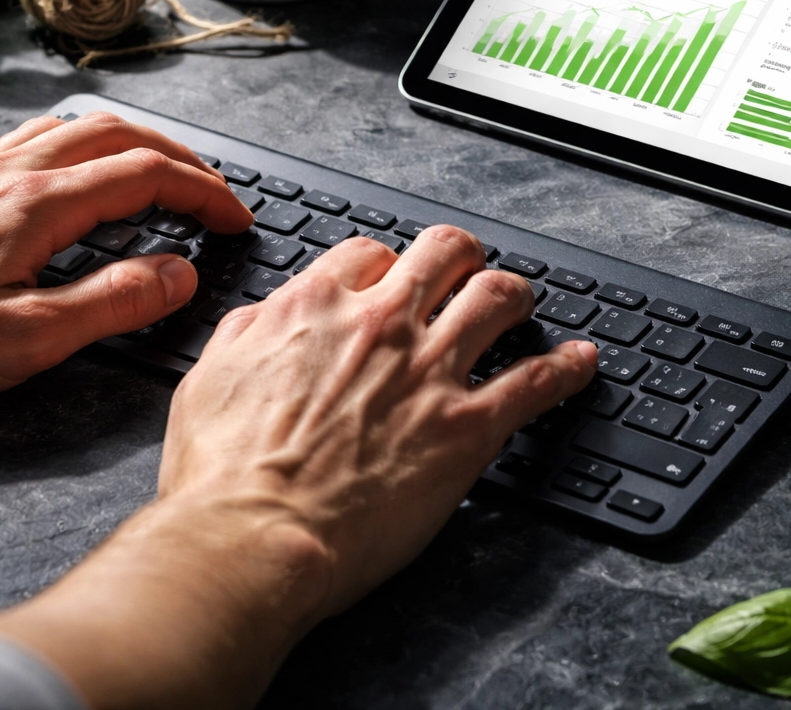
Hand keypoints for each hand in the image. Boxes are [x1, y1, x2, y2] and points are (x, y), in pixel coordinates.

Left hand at [0, 112, 251, 409]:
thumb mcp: (25, 340)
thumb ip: (111, 303)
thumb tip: (179, 273)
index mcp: (38, 205)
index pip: (147, 175)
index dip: (205, 193)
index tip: (236, 218)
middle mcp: (11, 172)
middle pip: (120, 134)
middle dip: (181, 157)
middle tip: (215, 191)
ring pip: (76, 126)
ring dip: (134, 140)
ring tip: (163, 169)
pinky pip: (32, 136)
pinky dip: (80, 140)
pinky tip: (76, 164)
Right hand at [0, 226, 595, 708]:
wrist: (253, 537)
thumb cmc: (224, 475)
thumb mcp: (210, 378)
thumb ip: (249, 333)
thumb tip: (270, 318)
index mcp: (315, 307)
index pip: (368, 255)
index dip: (383, 267)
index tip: (390, 284)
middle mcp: (380, 326)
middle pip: (443, 254)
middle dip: (458, 256)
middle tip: (464, 269)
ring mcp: (430, 372)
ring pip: (497, 298)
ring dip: (513, 294)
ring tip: (521, 302)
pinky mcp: (466, 428)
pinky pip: (536, 382)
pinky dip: (566, 368)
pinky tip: (581, 363)